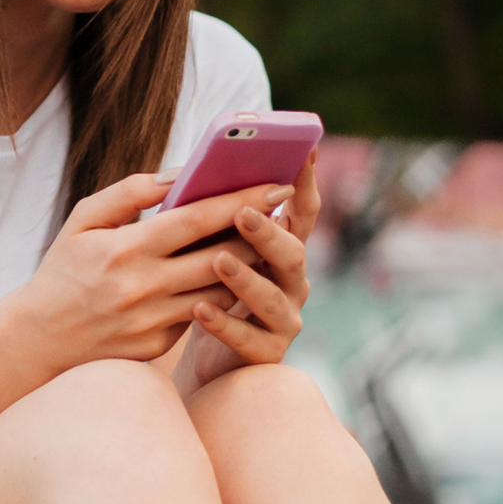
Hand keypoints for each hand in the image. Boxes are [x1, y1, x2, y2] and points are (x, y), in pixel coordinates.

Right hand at [14, 170, 298, 372]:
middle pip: (220, 256)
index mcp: (125, 250)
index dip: (240, 201)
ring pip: (221, 291)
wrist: (38, 340)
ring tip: (272, 241)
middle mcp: (143, 287)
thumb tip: (178, 174)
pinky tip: (241, 274)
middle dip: (260, 232)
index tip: (276, 185)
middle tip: (287, 211)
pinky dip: (225, 293)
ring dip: (250, 265)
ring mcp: (153, 321)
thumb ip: (129, 193)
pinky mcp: (159, 346)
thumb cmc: (64, 270)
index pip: (196, 220)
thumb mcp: (83, 220)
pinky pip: (203, 314)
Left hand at [179, 152, 315, 369]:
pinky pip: (248, 340)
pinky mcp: (266, 354)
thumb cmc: (199, 285)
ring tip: (219, 260)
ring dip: (247, 277)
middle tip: (242, 211)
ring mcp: (284, 318)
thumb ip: (211, 216)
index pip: (302, 210)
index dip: (305, 181)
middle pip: (293, 252)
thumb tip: (197, 172)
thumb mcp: (205, 245)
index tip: (305, 149)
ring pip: (273, 298)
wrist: (196, 354)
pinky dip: (224, 323)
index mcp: (282, 247)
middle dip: (269, 232)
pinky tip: (198, 308)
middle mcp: (292, 281)